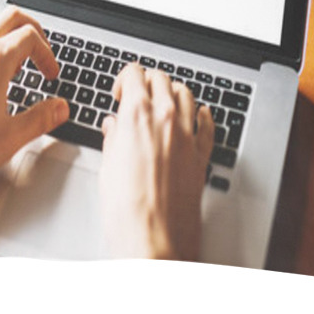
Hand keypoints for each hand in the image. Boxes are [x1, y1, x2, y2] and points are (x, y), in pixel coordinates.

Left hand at [0, 7, 68, 212]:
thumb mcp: (12, 137)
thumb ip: (42, 118)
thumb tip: (61, 107)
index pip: (31, 36)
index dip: (48, 53)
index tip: (51, 75)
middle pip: (12, 17)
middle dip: (34, 30)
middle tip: (43, 54)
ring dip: (11, 33)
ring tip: (20, 61)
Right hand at [99, 64, 213, 259]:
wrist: (153, 241)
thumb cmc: (126, 211)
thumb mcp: (106, 167)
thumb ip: (113, 140)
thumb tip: (113, 128)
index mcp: (136, 116)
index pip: (134, 73)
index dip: (124, 78)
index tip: (120, 91)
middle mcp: (164, 119)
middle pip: (161, 78)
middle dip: (147, 81)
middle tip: (138, 96)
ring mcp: (186, 136)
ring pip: (186, 93)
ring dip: (173, 92)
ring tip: (163, 103)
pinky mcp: (201, 156)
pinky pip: (207, 124)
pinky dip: (203, 114)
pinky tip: (199, 114)